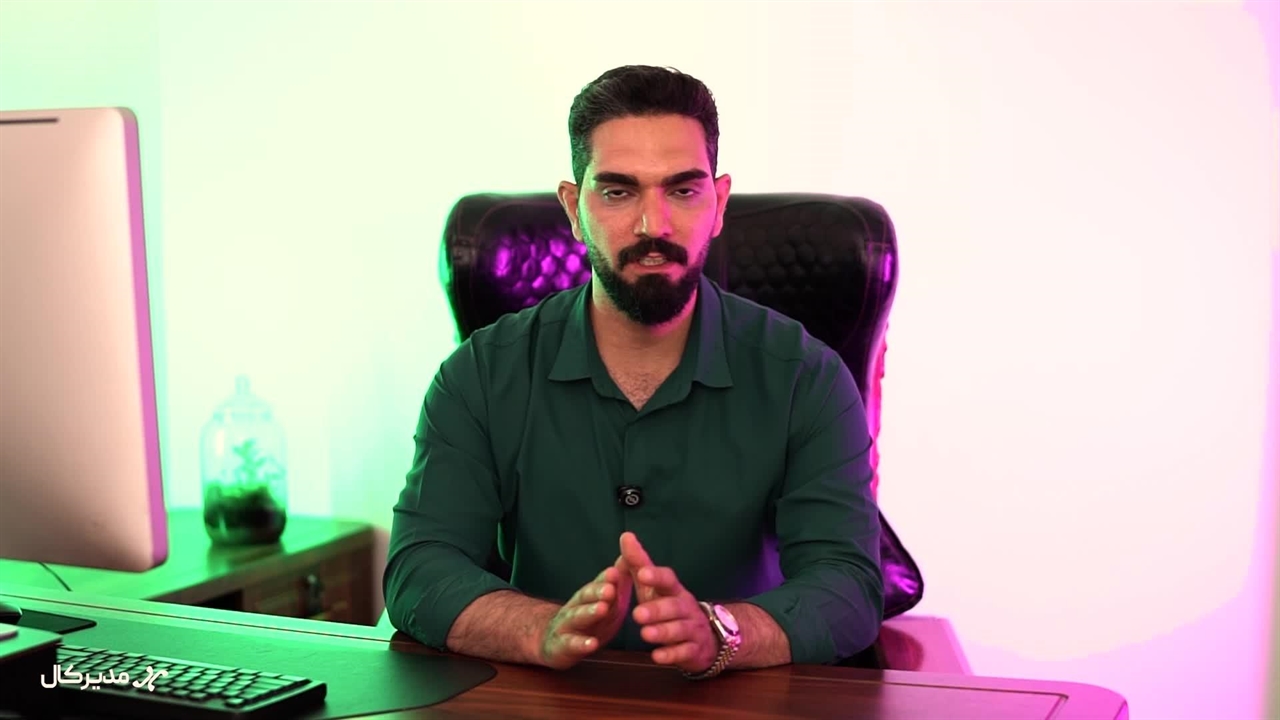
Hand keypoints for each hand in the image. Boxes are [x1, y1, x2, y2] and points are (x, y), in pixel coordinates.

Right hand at [538, 557, 632, 669]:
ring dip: (589, 613)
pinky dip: (581, 644)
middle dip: (597, 591)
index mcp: (589, 595)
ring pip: (577, 617)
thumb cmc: (589, 620)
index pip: (598, 583)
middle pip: (586, 596)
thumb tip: (629, 555)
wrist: (554, 643)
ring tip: (602, 609)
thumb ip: (618, 581)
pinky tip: (592, 644)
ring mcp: (567, 625)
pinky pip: (572, 645)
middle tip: (610, 589)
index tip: (615, 571)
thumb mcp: (607, 602)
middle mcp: (576, 606)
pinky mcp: (562, 647)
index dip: (606, 578)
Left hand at [619, 532, 718, 673]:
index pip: (668, 579)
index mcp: (674, 590)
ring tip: (645, 634)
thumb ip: (639, 563)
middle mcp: (686, 607)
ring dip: (662, 632)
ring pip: (680, 630)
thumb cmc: (670, 607)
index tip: (642, 573)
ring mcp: (692, 629)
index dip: (656, 576)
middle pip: (674, 606)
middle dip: (657, 610)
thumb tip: (625, 535)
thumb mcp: (653, 586)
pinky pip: (684, 652)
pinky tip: (657, 656)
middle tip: (637, 613)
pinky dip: (671, 655)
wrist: (706, 637)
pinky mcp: (694, 650)